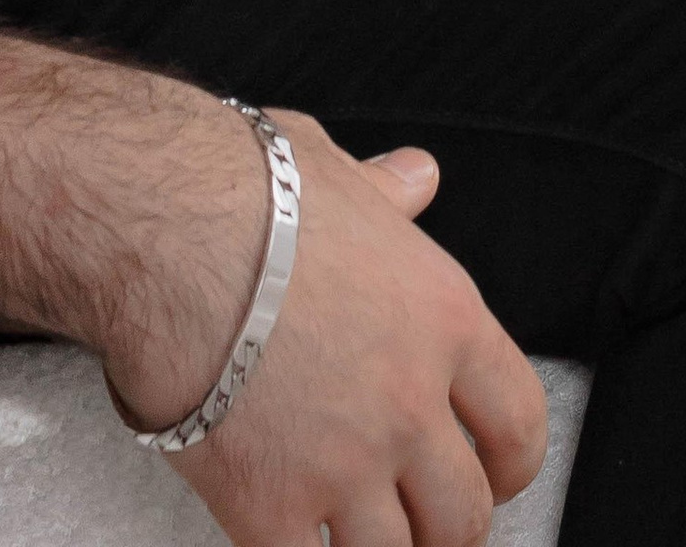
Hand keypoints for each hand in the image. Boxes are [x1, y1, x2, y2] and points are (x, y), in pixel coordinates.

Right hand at [130, 119, 544, 546]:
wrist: (166, 235)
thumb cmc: (243, 197)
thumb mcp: (338, 174)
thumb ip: (386, 193)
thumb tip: (415, 176)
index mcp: (445, 318)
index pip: (520, 420)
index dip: (512, 462)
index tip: (497, 475)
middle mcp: (411, 399)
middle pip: (466, 511)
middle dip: (448, 530)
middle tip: (425, 528)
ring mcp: (345, 463)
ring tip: (360, 542)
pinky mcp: (268, 508)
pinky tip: (288, 543)